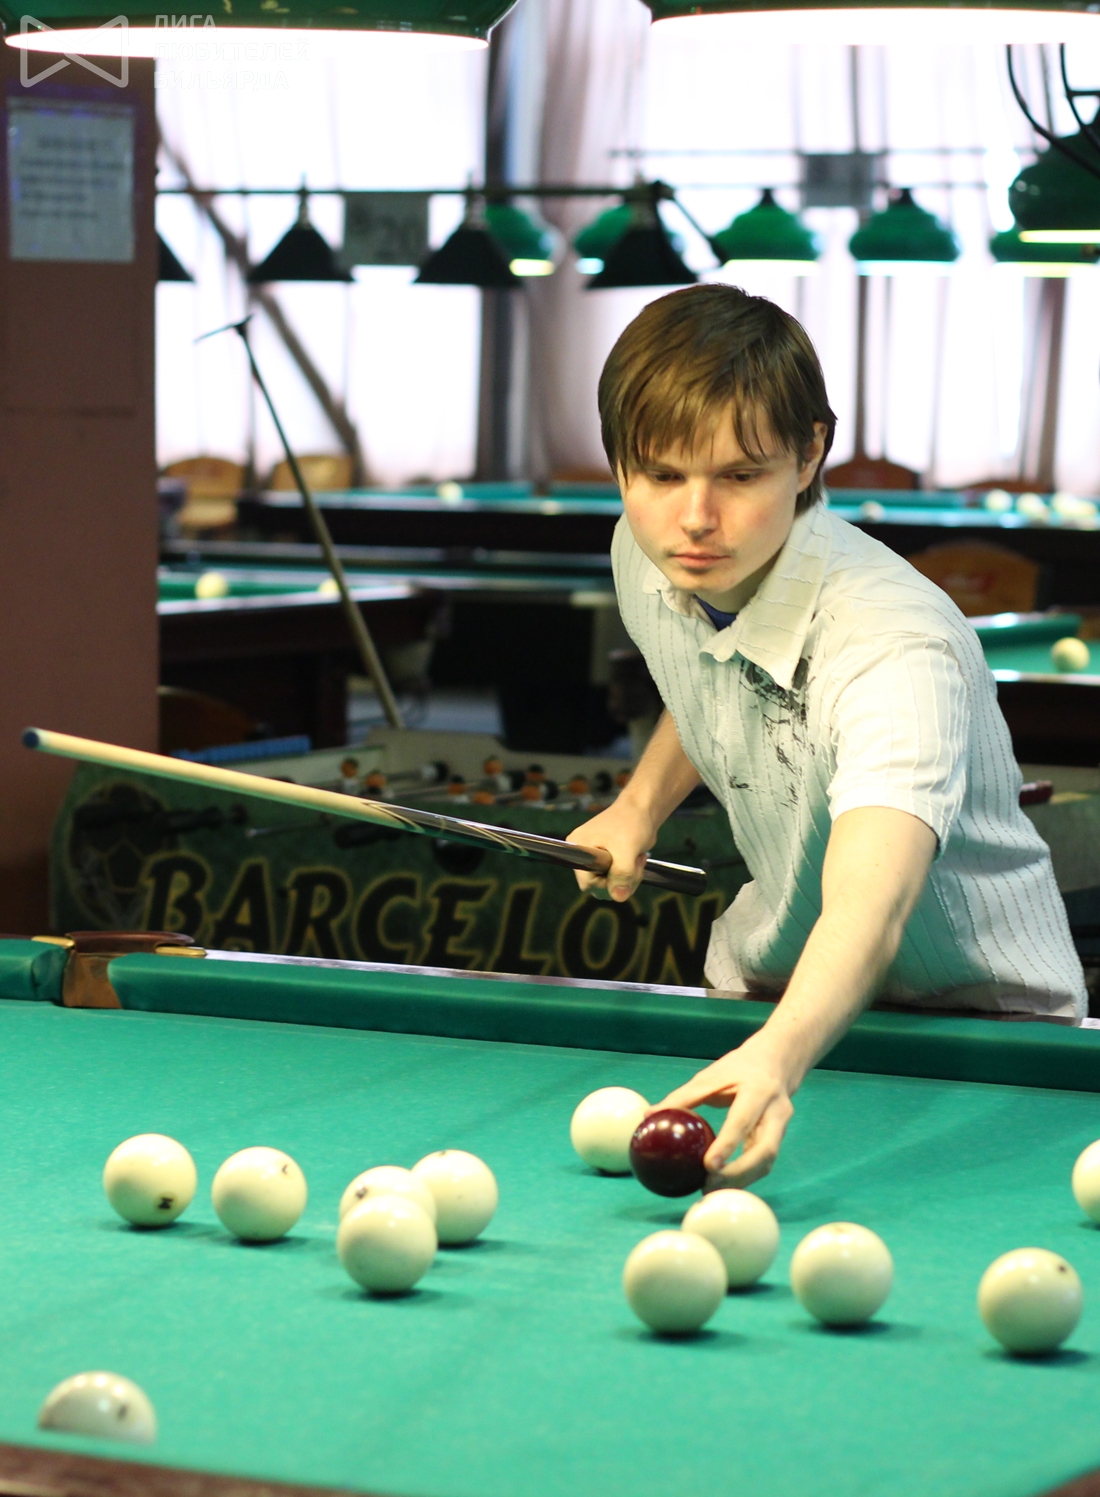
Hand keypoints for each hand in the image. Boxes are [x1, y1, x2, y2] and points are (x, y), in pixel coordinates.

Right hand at [565, 799, 655, 901]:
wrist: (644, 809)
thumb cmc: (631, 822)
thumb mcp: (626, 849)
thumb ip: (622, 874)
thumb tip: (618, 898)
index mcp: (577, 847)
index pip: (586, 882)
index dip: (606, 883)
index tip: (623, 870)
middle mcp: (582, 853)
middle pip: (599, 885)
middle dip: (621, 879)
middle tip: (634, 862)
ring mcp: (595, 857)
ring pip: (611, 883)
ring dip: (629, 876)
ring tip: (636, 857)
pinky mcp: (607, 859)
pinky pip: (617, 877)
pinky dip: (630, 872)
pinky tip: (636, 858)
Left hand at [656, 1038, 794, 1187]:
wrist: (777, 1062)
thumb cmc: (738, 1068)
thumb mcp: (710, 1076)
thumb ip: (683, 1096)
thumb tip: (648, 1115)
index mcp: (758, 1091)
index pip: (743, 1121)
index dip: (728, 1145)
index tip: (708, 1166)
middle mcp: (776, 1111)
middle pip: (764, 1151)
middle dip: (738, 1174)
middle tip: (708, 1186)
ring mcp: (781, 1126)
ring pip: (767, 1161)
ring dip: (741, 1181)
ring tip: (711, 1190)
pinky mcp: (778, 1137)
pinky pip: (764, 1162)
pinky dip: (745, 1176)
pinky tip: (723, 1183)